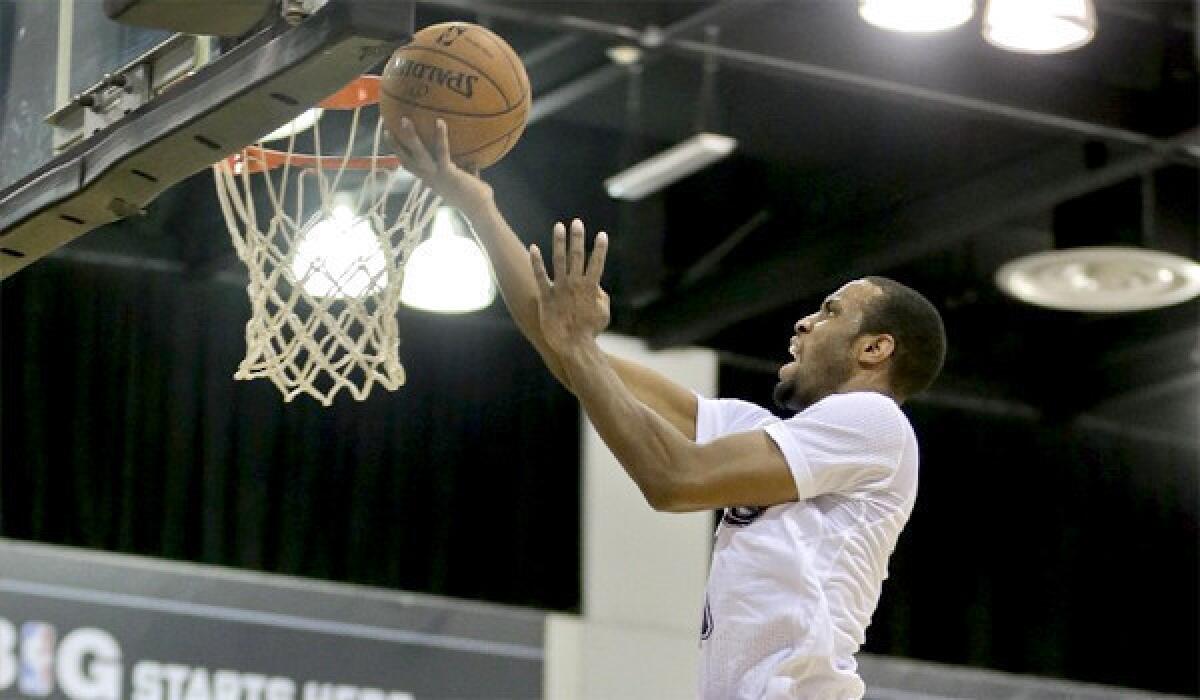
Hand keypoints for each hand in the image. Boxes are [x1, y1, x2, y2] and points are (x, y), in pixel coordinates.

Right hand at [389, 117, 492, 215]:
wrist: (478, 209)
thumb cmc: (475, 197)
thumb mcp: (466, 181)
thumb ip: (466, 170)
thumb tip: (473, 160)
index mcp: (430, 180)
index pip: (409, 166)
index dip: (399, 154)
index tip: (392, 140)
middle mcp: (429, 178)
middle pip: (405, 160)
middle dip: (394, 144)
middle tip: (386, 127)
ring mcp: (436, 175)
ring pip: (418, 154)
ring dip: (410, 137)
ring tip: (404, 120)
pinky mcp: (446, 172)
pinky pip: (441, 151)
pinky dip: (440, 136)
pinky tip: (440, 122)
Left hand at [530, 219, 610, 354]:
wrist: (573, 346)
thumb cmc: (590, 332)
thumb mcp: (603, 314)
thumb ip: (601, 297)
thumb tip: (597, 286)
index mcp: (590, 288)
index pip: (597, 263)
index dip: (600, 249)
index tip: (602, 235)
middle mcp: (575, 284)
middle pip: (577, 256)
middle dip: (578, 238)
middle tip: (577, 222)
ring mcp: (560, 289)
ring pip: (559, 260)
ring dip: (559, 242)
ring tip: (559, 226)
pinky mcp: (546, 296)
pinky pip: (540, 275)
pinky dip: (537, 261)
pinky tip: (534, 248)